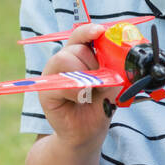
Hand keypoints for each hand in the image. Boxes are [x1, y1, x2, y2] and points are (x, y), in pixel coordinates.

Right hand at [37, 22, 115, 147]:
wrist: (87, 133)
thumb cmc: (100, 106)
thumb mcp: (113, 85)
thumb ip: (113, 70)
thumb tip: (118, 60)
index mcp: (79, 55)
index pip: (80, 35)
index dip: (89, 31)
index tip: (100, 31)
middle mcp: (62, 61)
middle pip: (76, 47)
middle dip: (94, 63)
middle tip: (100, 81)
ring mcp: (52, 75)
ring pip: (65, 58)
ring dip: (85, 76)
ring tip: (90, 91)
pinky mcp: (45, 91)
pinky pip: (61, 82)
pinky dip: (76, 90)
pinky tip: (80, 99)